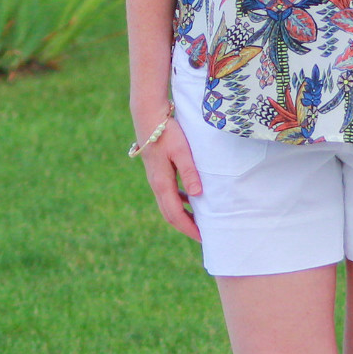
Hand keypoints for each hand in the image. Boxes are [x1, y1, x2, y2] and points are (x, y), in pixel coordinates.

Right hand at [139, 120, 202, 242]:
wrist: (148, 116)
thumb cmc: (167, 132)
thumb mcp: (182, 151)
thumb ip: (189, 172)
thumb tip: (197, 195)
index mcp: (162, 183)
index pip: (175, 213)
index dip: (189, 227)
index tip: (203, 237)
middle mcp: (156, 184)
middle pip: (170, 214)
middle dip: (186, 226)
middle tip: (204, 235)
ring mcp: (155, 179)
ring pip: (168, 205)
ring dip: (182, 215)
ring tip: (199, 221)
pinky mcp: (157, 172)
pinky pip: (167, 194)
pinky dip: (179, 202)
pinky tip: (190, 199)